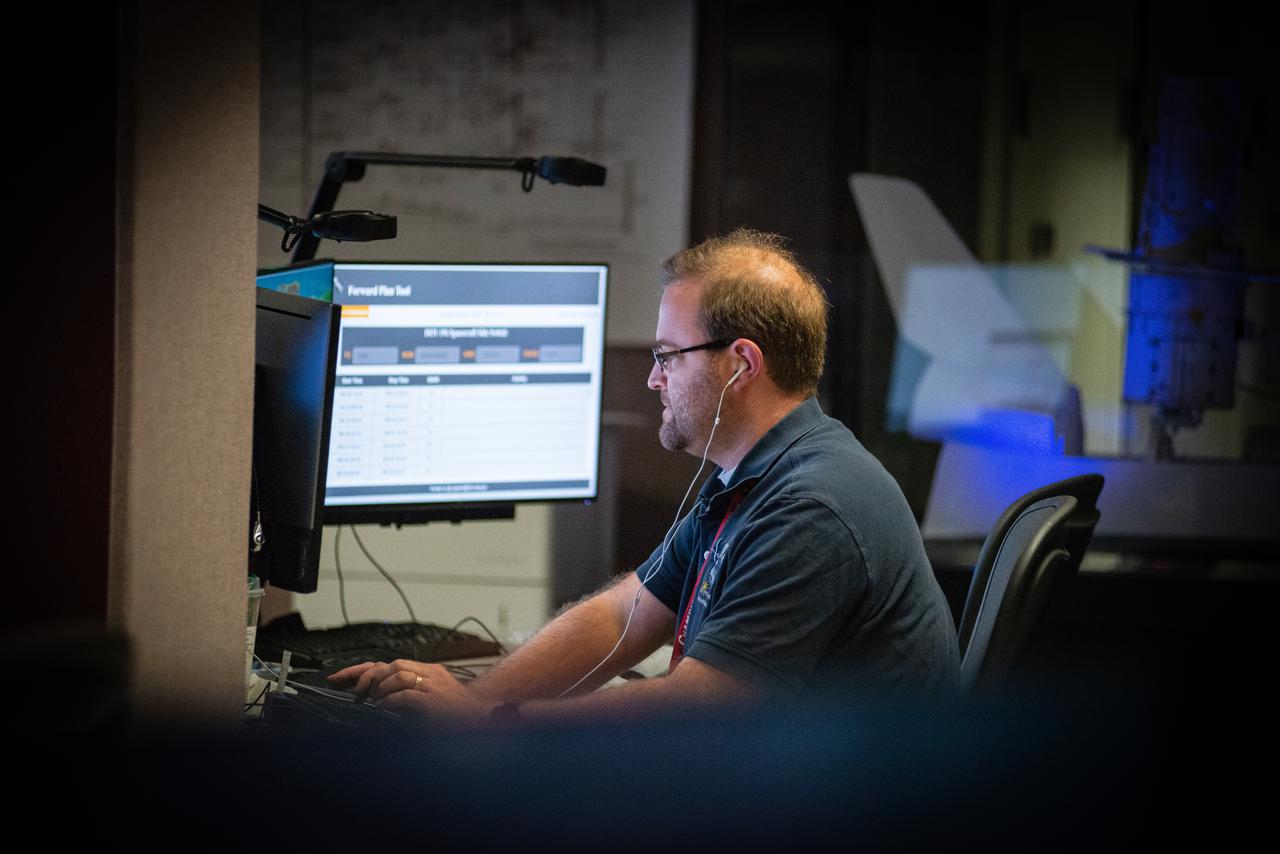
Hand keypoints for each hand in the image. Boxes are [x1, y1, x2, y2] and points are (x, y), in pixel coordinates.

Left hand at [327, 659, 491, 722]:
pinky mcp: (435, 701)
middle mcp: (431, 674)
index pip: (389, 664)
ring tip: (372, 702)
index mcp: (429, 672)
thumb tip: (374, 699)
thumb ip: (407, 696)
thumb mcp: (430, 702)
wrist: (485, 723)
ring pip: (398, 673)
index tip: (337, 679)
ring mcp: (435, 686)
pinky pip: (407, 694)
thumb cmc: (459, 717)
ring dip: (379, 688)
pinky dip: (391, 701)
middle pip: (391, 664)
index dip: (360, 670)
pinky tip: (383, 709)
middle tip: (355, 694)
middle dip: (367, 676)